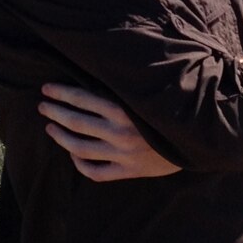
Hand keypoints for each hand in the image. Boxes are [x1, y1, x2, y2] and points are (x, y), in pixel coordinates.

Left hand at [38, 84, 181, 181]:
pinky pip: (95, 172)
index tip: (47, 89)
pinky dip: (80, 164)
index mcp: (123, 109)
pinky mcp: (128, 171)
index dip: (61, 93)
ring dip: (61, 137)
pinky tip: (73, 155)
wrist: (199, 138)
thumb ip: (125, 87)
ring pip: (79, 148)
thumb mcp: (149, 93)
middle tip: (43, 106)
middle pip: (75, 122)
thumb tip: (100, 70)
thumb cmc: (173, 109)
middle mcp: (119, 132)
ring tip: (51, 128)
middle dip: (55, 112)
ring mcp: (122, 154)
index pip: (81, 99)